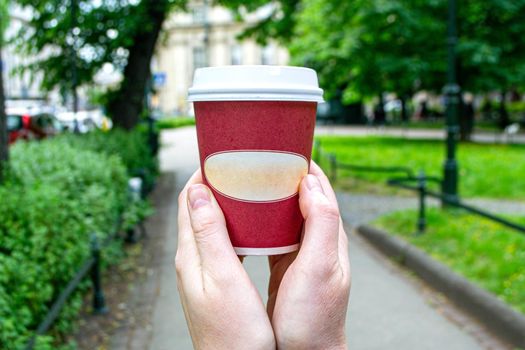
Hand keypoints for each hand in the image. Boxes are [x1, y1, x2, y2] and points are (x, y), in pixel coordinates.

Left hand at [175, 170, 274, 349]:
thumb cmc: (233, 331)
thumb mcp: (223, 278)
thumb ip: (209, 234)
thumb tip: (197, 193)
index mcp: (191, 254)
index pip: (188, 200)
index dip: (202, 173)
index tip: (221, 153)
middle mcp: (191, 259)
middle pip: (197, 208)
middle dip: (214, 183)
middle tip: (239, 166)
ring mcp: (201, 270)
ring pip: (209, 223)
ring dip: (224, 203)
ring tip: (247, 188)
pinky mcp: (213, 280)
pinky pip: (220, 240)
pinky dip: (232, 224)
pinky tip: (250, 227)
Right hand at [267, 162, 350, 349]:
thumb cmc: (314, 317)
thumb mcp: (319, 267)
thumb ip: (320, 223)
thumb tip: (311, 182)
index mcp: (329, 237)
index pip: (321, 189)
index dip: (306, 166)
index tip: (284, 148)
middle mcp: (318, 242)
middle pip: (304, 197)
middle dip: (285, 176)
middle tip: (260, 160)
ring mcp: (301, 254)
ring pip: (287, 214)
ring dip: (272, 195)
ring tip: (250, 181)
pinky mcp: (286, 266)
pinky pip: (275, 233)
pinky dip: (263, 219)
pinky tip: (247, 217)